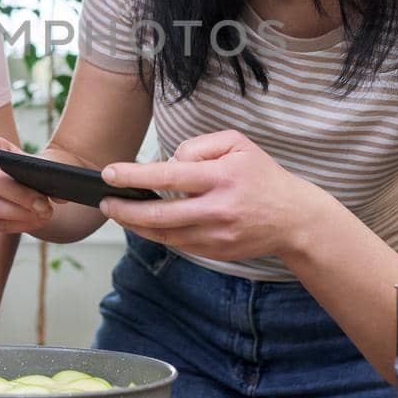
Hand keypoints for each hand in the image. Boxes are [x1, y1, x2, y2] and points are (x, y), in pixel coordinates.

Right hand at [0, 132, 56, 233]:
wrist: (28, 183)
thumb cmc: (33, 169)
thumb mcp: (44, 164)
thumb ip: (53, 174)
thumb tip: (59, 198)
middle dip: (19, 195)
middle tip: (44, 205)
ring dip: (18, 214)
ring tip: (42, 216)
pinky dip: (14, 225)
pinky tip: (32, 223)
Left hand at [98, 129, 332, 262]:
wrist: (294, 219)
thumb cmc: (261, 176)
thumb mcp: (237, 144)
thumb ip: (198, 146)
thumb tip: (168, 162)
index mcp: (222, 177)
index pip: (169, 175)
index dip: (134, 175)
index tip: (109, 173)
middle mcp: (218, 209)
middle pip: (159, 213)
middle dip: (125, 208)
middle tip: (104, 201)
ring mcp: (216, 235)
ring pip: (164, 234)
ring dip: (135, 224)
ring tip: (117, 212)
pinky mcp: (215, 253)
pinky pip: (177, 244)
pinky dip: (157, 234)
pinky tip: (143, 223)